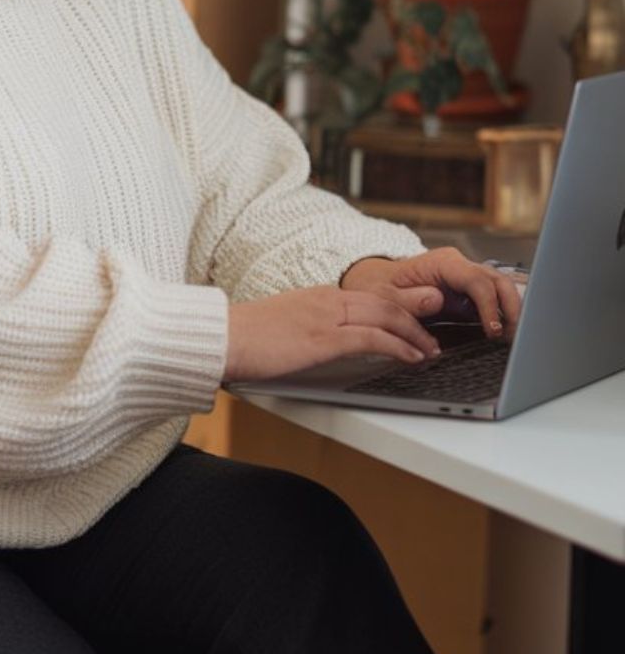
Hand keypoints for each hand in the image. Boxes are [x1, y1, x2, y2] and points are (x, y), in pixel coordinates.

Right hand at [223, 284, 441, 384]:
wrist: (219, 338)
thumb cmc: (241, 339)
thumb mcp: (281, 327)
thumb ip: (305, 329)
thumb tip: (315, 343)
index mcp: (316, 296)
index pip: (367, 297)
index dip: (396, 307)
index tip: (412, 319)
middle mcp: (326, 299)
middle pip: (384, 302)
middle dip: (415, 315)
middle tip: (434, 330)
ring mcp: (326, 316)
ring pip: (386, 316)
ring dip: (414, 333)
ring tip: (431, 349)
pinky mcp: (324, 338)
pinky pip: (373, 338)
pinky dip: (399, 346)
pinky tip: (412, 357)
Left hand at [339, 248, 523, 341]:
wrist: (375, 283)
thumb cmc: (378, 287)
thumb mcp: (384, 296)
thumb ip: (408, 300)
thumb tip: (437, 299)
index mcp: (442, 263)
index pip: (475, 280)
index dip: (488, 306)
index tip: (493, 330)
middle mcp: (458, 266)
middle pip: (497, 280)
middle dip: (511, 307)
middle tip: (514, 336)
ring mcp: (465, 278)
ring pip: (500, 288)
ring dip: (511, 311)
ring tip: (513, 338)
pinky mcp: (467, 293)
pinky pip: (492, 299)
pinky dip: (502, 315)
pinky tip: (504, 334)